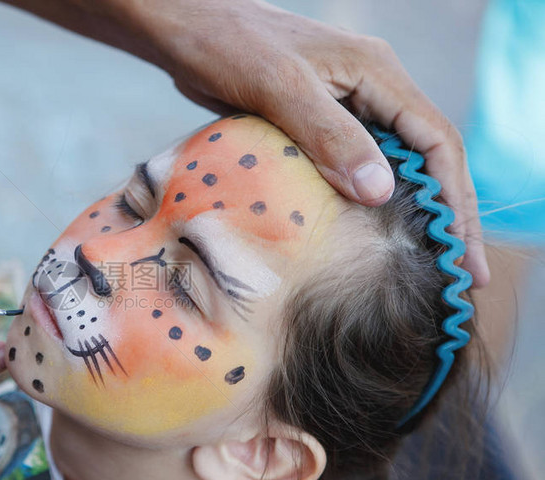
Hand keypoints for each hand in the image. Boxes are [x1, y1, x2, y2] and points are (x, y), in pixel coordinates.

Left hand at [0, 0, 488, 286]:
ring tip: (429, 266)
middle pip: (427, 158)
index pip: (436, 142)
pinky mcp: (318, 123)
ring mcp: (347, 107)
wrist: (188, 33)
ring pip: (395, 165)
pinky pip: (357, 167)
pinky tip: (372, 237)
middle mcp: (372, 90)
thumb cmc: (229, 47)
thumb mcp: (280, 89)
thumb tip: (383, 192)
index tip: (463, 253)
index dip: (456, 200)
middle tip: (463, 275)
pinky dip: (371, 202)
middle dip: (449, 215)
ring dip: (414, 214)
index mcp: (378, 74)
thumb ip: (330, 136)